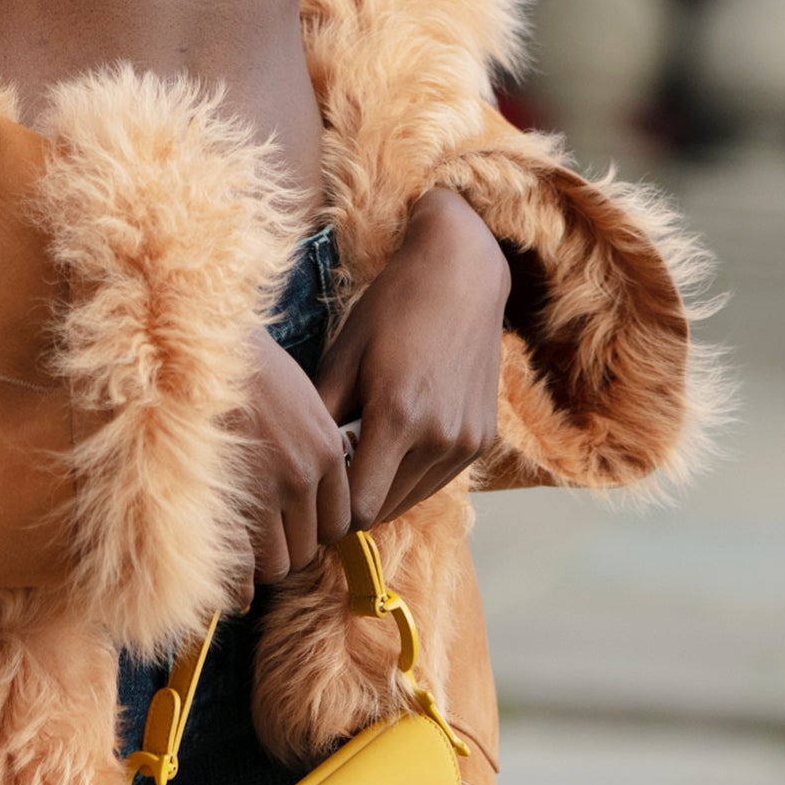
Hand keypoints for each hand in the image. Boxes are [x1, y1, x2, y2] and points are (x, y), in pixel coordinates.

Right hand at [234, 330, 354, 596]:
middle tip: (265, 538)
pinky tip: (231, 582)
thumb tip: (317, 487)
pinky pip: (244, 566)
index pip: (338, 523)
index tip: (295, 524)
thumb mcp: (300, 399)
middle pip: (309, 548)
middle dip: (288, 548)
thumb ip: (316, 446)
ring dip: (262, 562)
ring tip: (245, 549)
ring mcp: (263, 491)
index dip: (315, 529)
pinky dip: (238, 581)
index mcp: (326, 450)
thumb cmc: (244, 369)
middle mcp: (303, 476)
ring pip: (278, 563)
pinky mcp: (226, 502)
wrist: (196, 347)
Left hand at [314, 189, 509, 525]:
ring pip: (412, 498)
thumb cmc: (391, 309)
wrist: (460, 275)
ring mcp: (466, 441)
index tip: (316, 487)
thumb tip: (302, 467)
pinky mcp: (482, 438)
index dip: (333, 507)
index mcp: (398, 417)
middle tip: (334, 468)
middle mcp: (439, 437)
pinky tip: (397, 438)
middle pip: (385, 509)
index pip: (360, 509)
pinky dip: (413, 471)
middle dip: (355, 499)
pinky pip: (438, 478)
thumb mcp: (343, 356)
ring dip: (385, 487)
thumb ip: (322, 419)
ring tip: (363, 450)